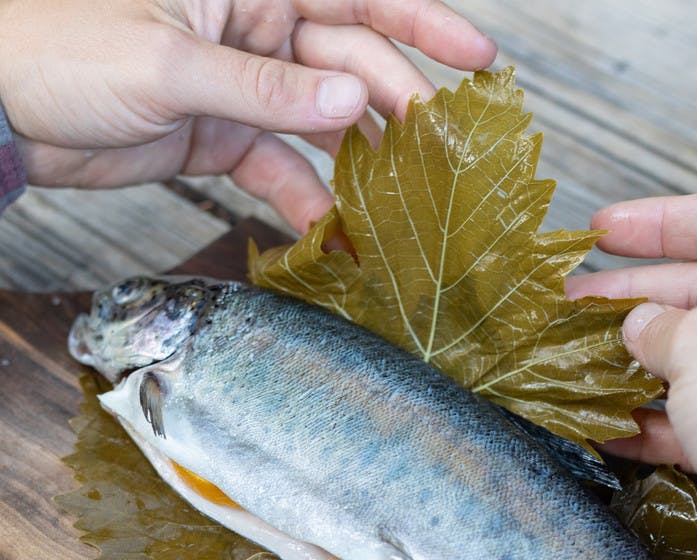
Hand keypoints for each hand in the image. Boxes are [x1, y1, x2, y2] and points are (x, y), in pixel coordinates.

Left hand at [0, 0, 494, 231]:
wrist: (7, 111)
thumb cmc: (65, 51)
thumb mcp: (171, 67)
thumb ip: (266, 88)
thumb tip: (356, 97)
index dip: (422, 21)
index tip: (478, 59)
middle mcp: (253, 30)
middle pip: (348, 63)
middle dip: (399, 104)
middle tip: (444, 152)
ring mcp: (240, 87)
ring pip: (321, 121)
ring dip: (360, 159)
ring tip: (403, 200)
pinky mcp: (220, 138)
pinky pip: (277, 168)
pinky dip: (303, 199)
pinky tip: (331, 231)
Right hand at [567, 192, 696, 559]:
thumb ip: (660, 324)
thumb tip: (640, 327)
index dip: (658, 221)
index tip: (602, 230)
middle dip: (632, 295)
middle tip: (571, 302)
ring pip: (692, 359)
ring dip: (632, 362)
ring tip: (574, 362)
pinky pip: (694, 420)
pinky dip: (649, 422)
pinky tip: (603, 425)